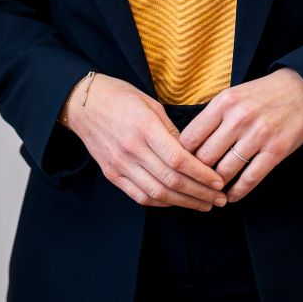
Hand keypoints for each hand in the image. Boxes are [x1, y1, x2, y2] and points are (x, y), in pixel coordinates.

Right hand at [62, 74, 227, 210]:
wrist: (83, 103)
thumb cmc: (120, 97)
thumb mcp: (150, 104)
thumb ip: (172, 130)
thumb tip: (194, 153)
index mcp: (144, 128)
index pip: (179, 159)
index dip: (202, 174)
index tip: (219, 181)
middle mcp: (131, 149)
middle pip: (171, 180)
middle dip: (200, 193)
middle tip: (219, 199)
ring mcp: (120, 164)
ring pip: (157, 193)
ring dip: (184, 203)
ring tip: (204, 204)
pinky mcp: (112, 174)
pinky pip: (140, 196)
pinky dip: (161, 203)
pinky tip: (177, 202)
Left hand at [179, 68, 302, 203]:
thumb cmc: (264, 94)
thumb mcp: (234, 94)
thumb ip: (213, 116)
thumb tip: (189, 143)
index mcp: (223, 102)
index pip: (190, 137)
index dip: (183, 154)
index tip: (182, 163)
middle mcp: (238, 119)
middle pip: (204, 157)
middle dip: (197, 173)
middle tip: (195, 181)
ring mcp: (258, 136)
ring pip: (225, 171)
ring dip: (216, 185)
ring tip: (212, 190)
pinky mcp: (276, 151)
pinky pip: (250, 179)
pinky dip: (238, 192)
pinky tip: (231, 196)